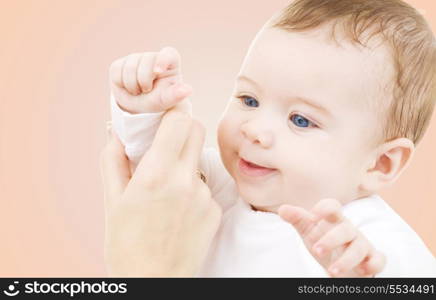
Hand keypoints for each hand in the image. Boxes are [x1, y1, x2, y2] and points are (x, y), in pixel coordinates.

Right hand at [100, 107, 221, 276]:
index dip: (172, 113)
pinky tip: (179, 212)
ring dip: (185, 165)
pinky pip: (205, 187)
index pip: (179, 121)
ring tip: (167, 192)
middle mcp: (185, 180)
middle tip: (166, 145)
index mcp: (156, 174)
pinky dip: (193, 191)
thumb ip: (113, 160)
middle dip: (182, 130)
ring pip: (199, 161)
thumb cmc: (126, 245)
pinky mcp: (215, 211)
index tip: (164, 116)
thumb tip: (117, 133)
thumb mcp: (112, 200)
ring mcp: (204, 196)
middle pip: (197, 131)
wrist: (154, 282)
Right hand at [109, 47, 191, 113]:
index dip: (162, 59)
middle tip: (147, 91)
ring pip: (130, 67)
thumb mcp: (166, 101)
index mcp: (170, 62)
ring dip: (133, 85)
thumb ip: (175, 95)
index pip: (168, 53)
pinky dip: (122, 84)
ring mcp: (136, 58)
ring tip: (138, 91)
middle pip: (145, 60)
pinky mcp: (120, 63)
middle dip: (144, 81)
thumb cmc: (157, 101)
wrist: (138, 107)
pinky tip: (128, 88)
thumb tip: (188, 90)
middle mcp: (153, 57)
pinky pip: (117, 71)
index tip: (158, 71)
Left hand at [278, 199, 384, 276]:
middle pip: (345, 229)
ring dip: (346, 260)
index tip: (312, 216)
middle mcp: (349, 230)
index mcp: (333, 220)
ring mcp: (362, 244)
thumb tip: (283, 209)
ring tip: (332, 271)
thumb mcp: (308, 231)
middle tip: (316, 251)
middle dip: (331, 240)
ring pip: (359, 247)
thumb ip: (297, 219)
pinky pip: (378, 259)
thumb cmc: (323, 241)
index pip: (333, 205)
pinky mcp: (372, 258)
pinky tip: (363, 270)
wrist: (339, 262)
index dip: (324, 208)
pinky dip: (373, 264)